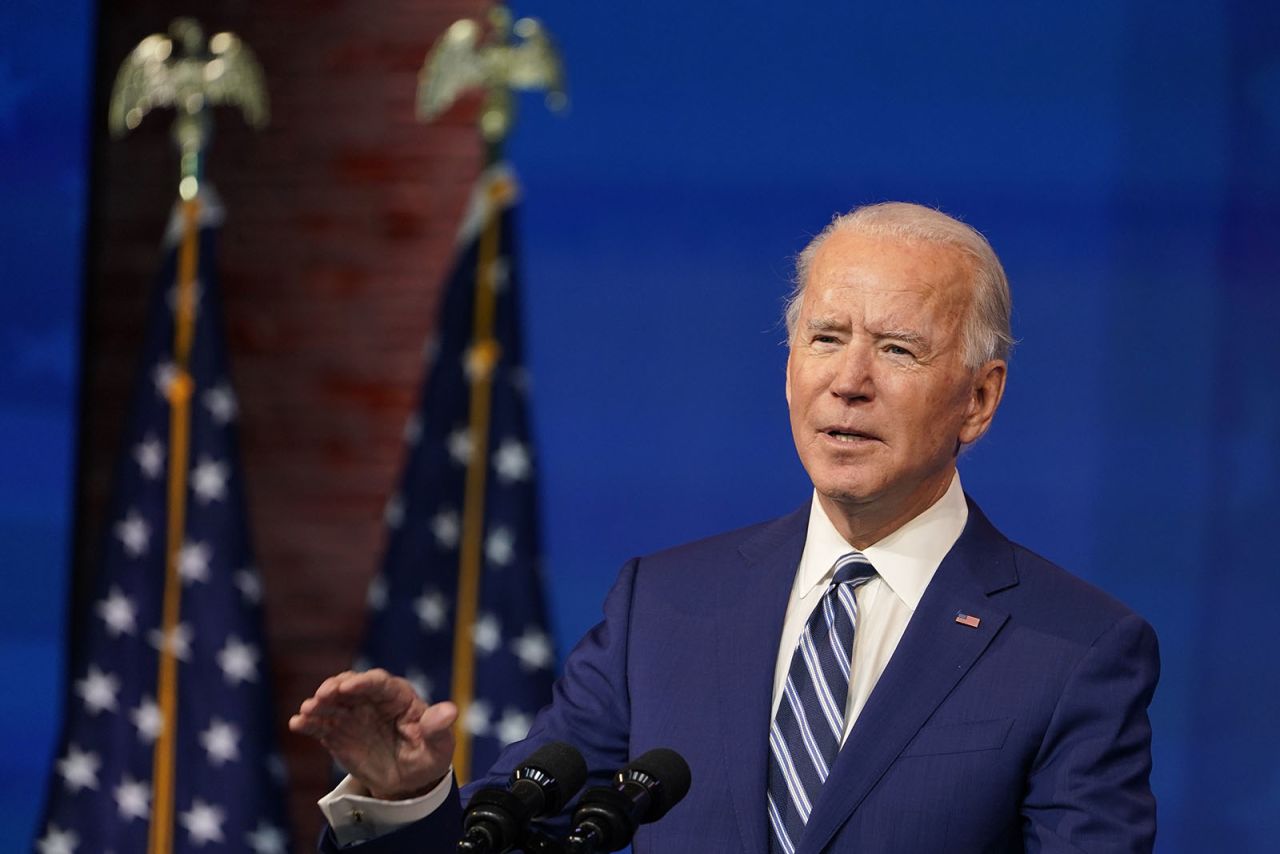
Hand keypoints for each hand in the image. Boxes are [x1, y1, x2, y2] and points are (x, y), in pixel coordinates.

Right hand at [289, 669, 457, 799]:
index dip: (364, 682)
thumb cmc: (427, 757)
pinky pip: (320, 724)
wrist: (407, 782)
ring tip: (307, 711)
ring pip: (332, 702)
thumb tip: (449, 711)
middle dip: (336, 688)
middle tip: (322, 696)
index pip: (380, 683)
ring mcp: (353, 715)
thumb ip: (438, 728)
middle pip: (351, 687)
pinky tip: (297, 724)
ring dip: (318, 703)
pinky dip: (308, 723)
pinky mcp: (338, 732)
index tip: (349, 687)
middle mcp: (372, 701)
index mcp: (399, 697)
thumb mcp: (439, 747)